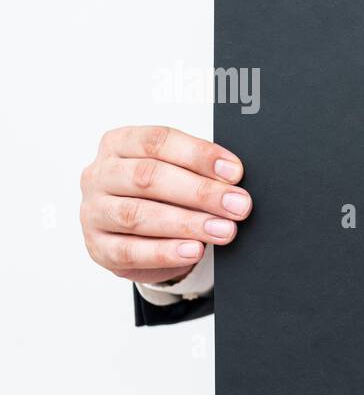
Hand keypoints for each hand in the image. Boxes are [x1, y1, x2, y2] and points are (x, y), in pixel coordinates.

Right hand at [80, 126, 249, 283]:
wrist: (139, 236)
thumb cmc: (162, 195)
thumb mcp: (178, 173)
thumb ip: (199, 171)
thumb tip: (232, 179)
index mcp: (119, 144)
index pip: (157, 141)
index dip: (198, 155)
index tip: (234, 171)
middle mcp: (100, 175)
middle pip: (148, 177)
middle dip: (200, 192)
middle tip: (238, 205)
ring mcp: (94, 212)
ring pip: (138, 215)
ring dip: (188, 223)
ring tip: (224, 230)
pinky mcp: (98, 248)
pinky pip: (130, 251)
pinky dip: (165, 252)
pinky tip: (193, 251)